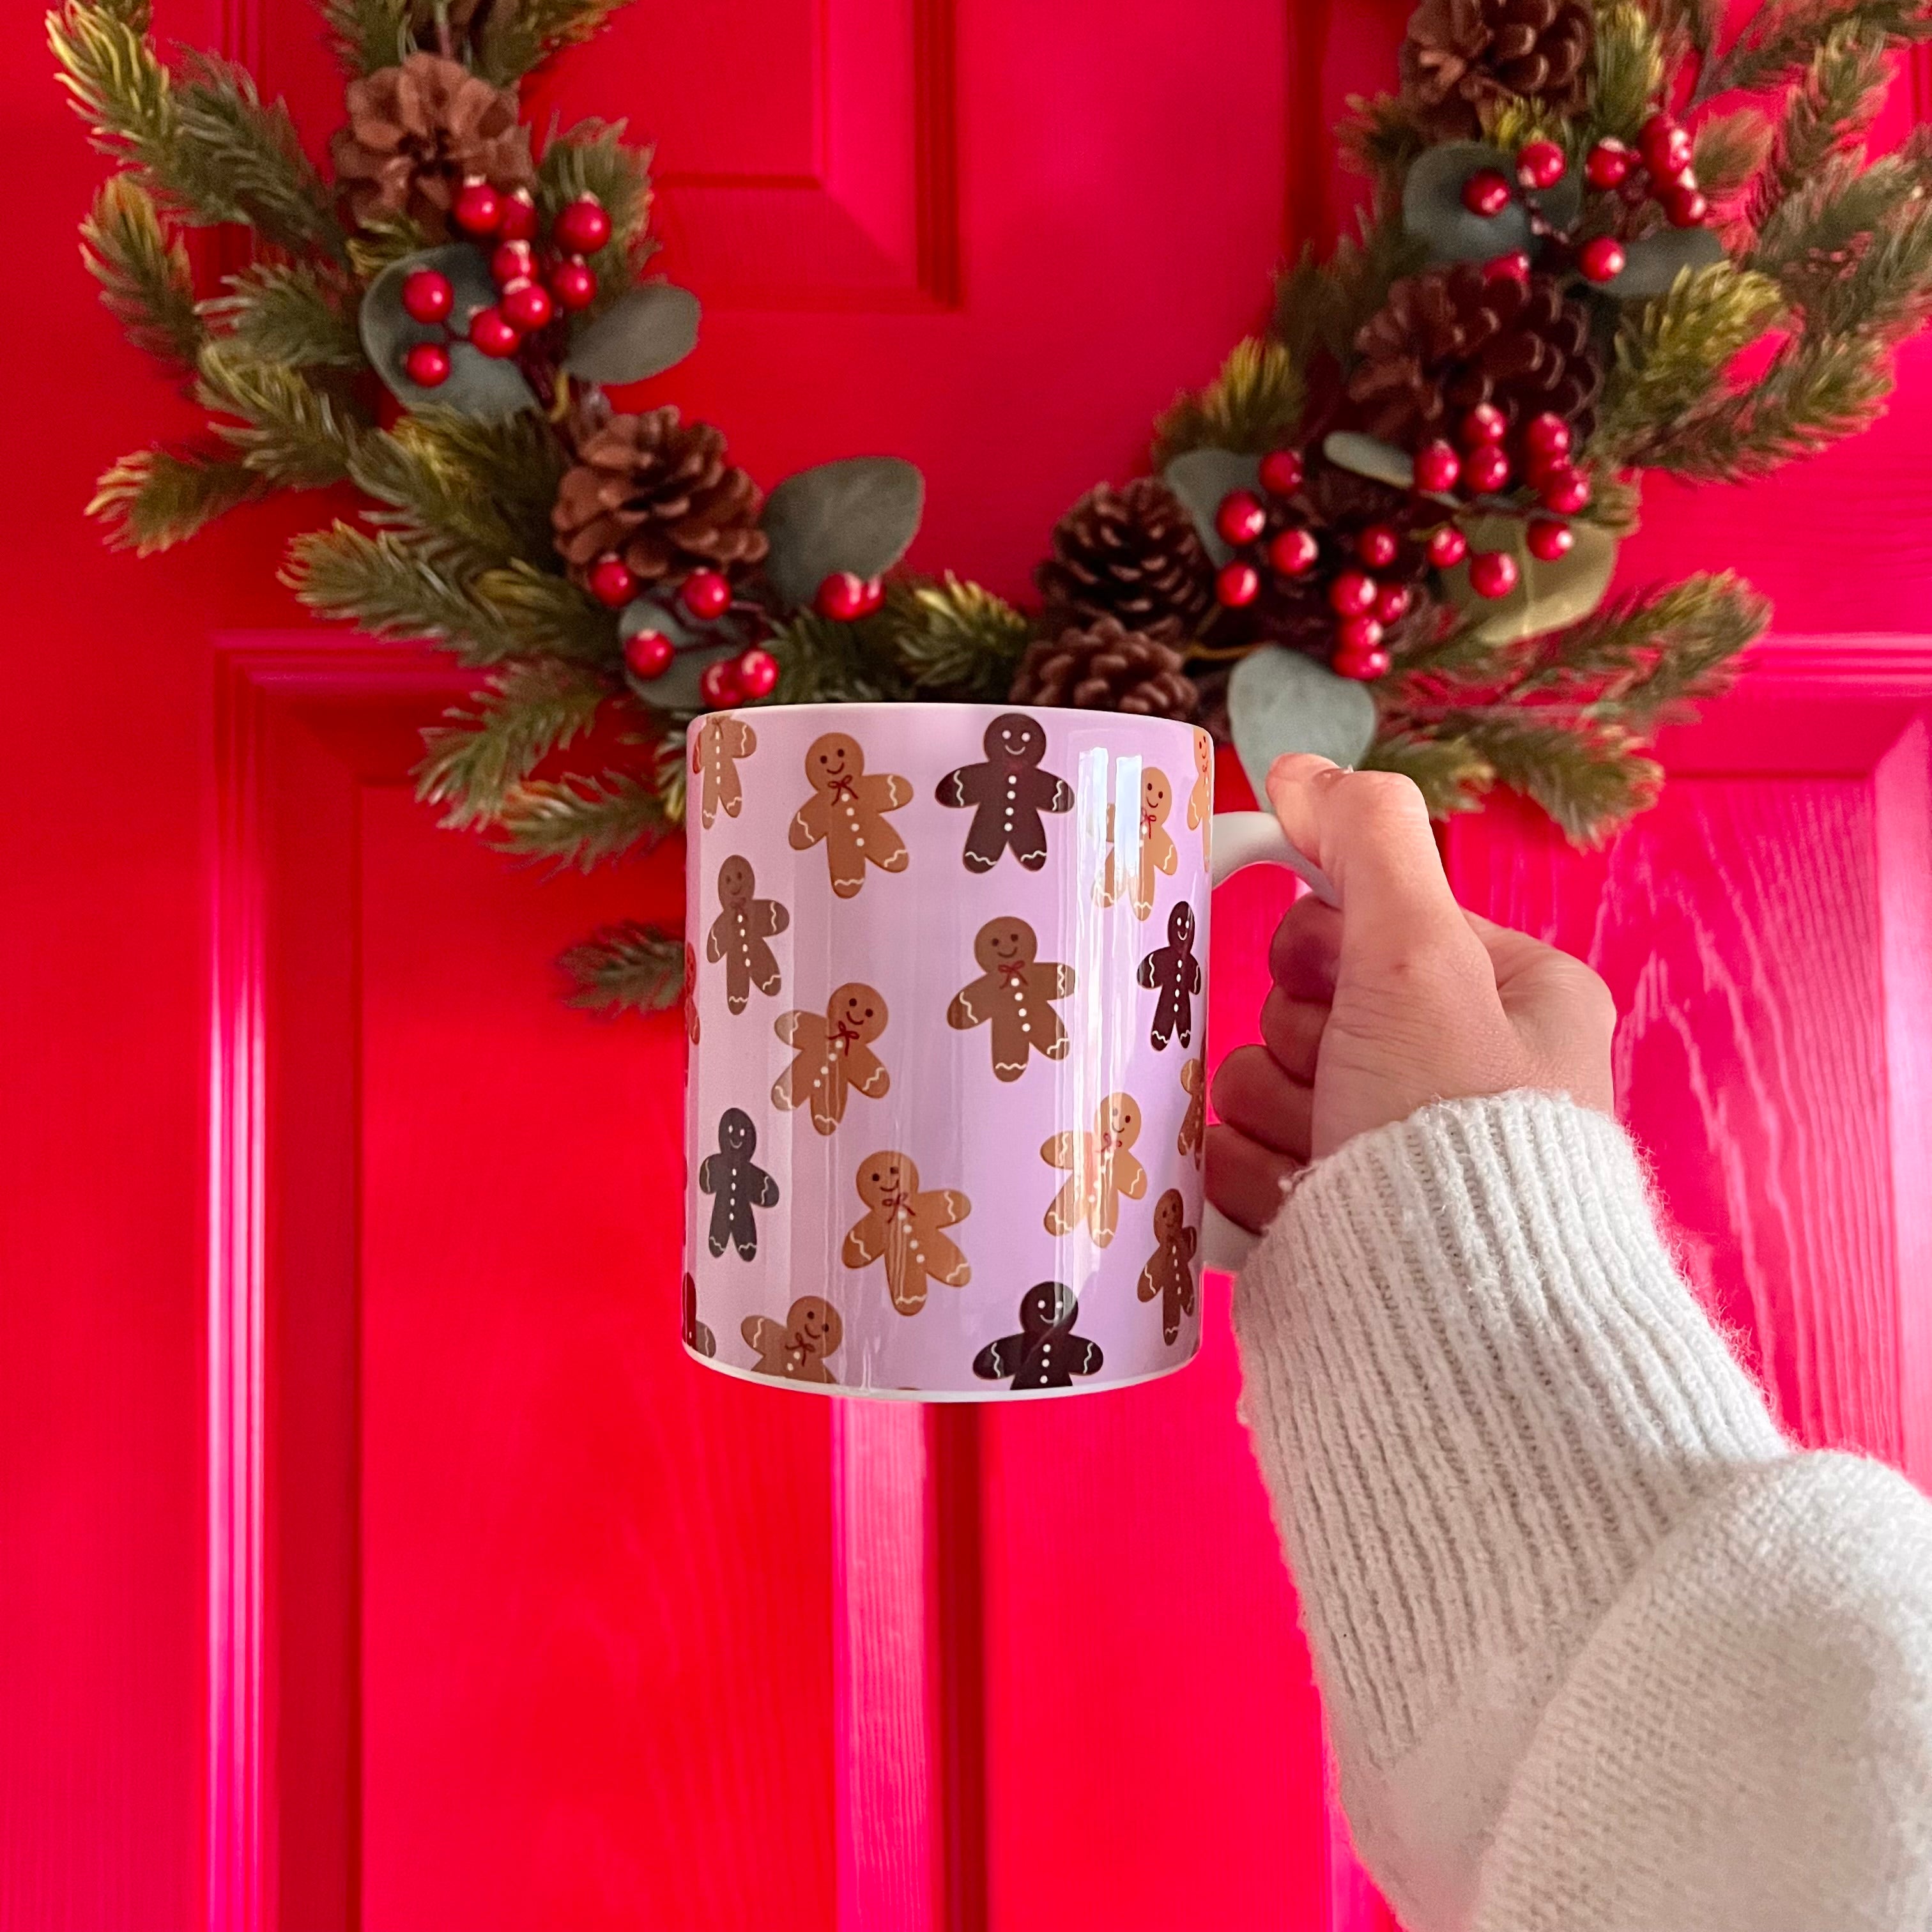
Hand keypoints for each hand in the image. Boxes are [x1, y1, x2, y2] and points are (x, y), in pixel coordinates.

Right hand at [1207, 755, 1616, 1232]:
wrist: (1447, 1332)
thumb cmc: (1456, 1134)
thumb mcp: (1420, 955)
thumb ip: (1366, 841)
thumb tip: (1304, 768)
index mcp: (1507, 997)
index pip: (1365, 923)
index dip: (1326, 949)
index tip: (1326, 978)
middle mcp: (1453, 1071)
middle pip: (1299, 1005)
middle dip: (1297, 1045)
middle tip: (1339, 1084)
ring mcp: (1386, 1150)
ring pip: (1257, 1085)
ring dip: (1269, 1118)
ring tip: (1318, 1159)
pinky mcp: (1329, 1218)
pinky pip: (1241, 1162)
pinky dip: (1252, 1181)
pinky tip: (1294, 1203)